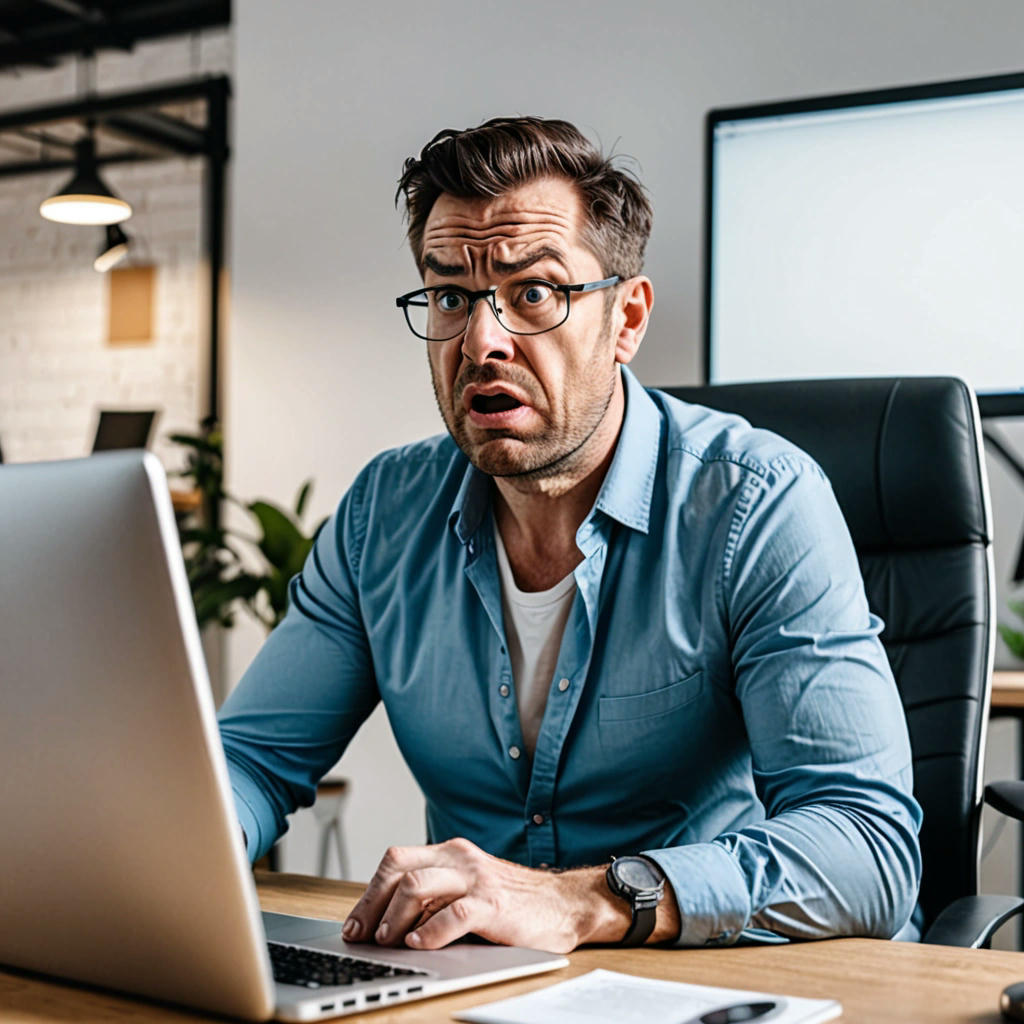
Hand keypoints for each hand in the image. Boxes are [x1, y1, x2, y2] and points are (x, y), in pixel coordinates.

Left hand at [341, 837, 635, 953]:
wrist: (564, 904)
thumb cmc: (512, 902)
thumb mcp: (467, 889)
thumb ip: (435, 897)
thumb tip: (387, 924)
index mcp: (450, 852)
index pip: (395, 861)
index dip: (369, 893)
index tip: (354, 925)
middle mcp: (459, 858)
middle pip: (398, 868)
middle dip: (372, 904)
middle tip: (361, 936)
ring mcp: (477, 879)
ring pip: (418, 885)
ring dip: (394, 916)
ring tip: (387, 941)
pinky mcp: (494, 904)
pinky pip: (454, 912)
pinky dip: (429, 930)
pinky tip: (418, 944)